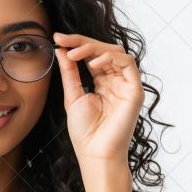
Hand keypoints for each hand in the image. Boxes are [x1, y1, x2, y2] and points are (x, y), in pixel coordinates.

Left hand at [53, 32, 143, 170]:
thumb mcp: (73, 95)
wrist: (95, 153)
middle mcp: (116, 81)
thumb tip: (61, 49)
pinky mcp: (134, 91)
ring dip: (94, 47)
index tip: (57, 38)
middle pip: (104, 49)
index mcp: (103, 82)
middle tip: (63, 40)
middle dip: (82, 41)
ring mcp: (126, 85)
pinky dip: (111, 57)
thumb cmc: (85, 131)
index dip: (76, 44)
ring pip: (116, 52)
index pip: (93, 55)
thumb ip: (69, 72)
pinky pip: (128, 64)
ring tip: (75, 53)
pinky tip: (94, 62)